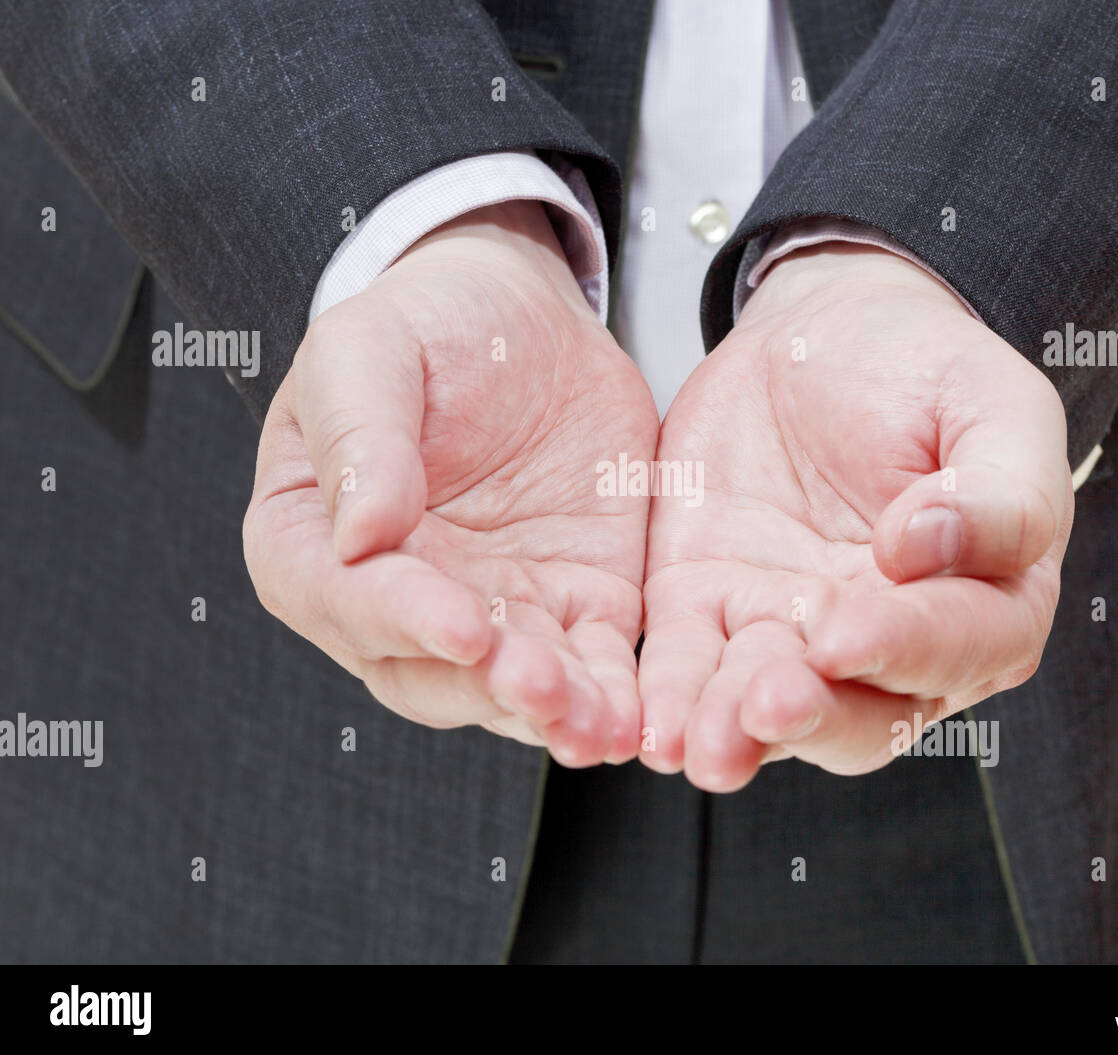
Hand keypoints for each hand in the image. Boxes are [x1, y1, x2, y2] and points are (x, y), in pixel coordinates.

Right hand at [244, 200, 658, 765]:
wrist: (524, 319)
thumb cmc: (426, 325)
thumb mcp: (372, 348)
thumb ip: (359, 432)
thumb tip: (361, 532)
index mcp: (317, 542)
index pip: (344, 598)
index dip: (402, 618)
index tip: (464, 626)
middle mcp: (398, 598)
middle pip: (427, 669)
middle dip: (488, 685)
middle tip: (540, 686)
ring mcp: (492, 611)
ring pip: (511, 687)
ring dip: (553, 712)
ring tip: (596, 724)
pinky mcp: (573, 607)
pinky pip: (590, 666)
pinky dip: (611, 696)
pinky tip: (634, 717)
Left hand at [638, 244, 1072, 789]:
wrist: (825, 333)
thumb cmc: (927, 369)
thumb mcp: (992, 405)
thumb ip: (1000, 490)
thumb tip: (929, 550)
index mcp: (982, 602)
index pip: (958, 648)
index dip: (904, 649)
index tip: (846, 633)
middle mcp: (887, 642)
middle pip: (861, 713)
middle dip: (813, 717)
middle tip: (768, 706)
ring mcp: (791, 632)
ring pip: (768, 708)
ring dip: (733, 732)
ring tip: (700, 746)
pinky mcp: (708, 608)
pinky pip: (687, 666)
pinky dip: (668, 699)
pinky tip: (649, 726)